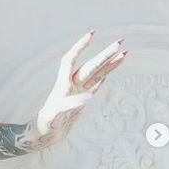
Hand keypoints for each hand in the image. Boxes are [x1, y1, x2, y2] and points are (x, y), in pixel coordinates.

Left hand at [33, 29, 127, 145]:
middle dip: (105, 54)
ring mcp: (77, 91)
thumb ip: (69, 105)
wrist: (44, 134)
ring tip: (124, 52)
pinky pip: (96, 84)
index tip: (91, 34)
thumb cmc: (44, 125)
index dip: (80, 47)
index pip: (70, 60)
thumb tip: (88, 97)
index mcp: (62, 86)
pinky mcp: (82, 100)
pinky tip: (112, 69)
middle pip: (90, 66)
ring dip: (109, 63)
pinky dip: (105, 75)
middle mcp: (71, 85)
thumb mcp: (53, 117)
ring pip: (96, 73)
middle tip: (120, 42)